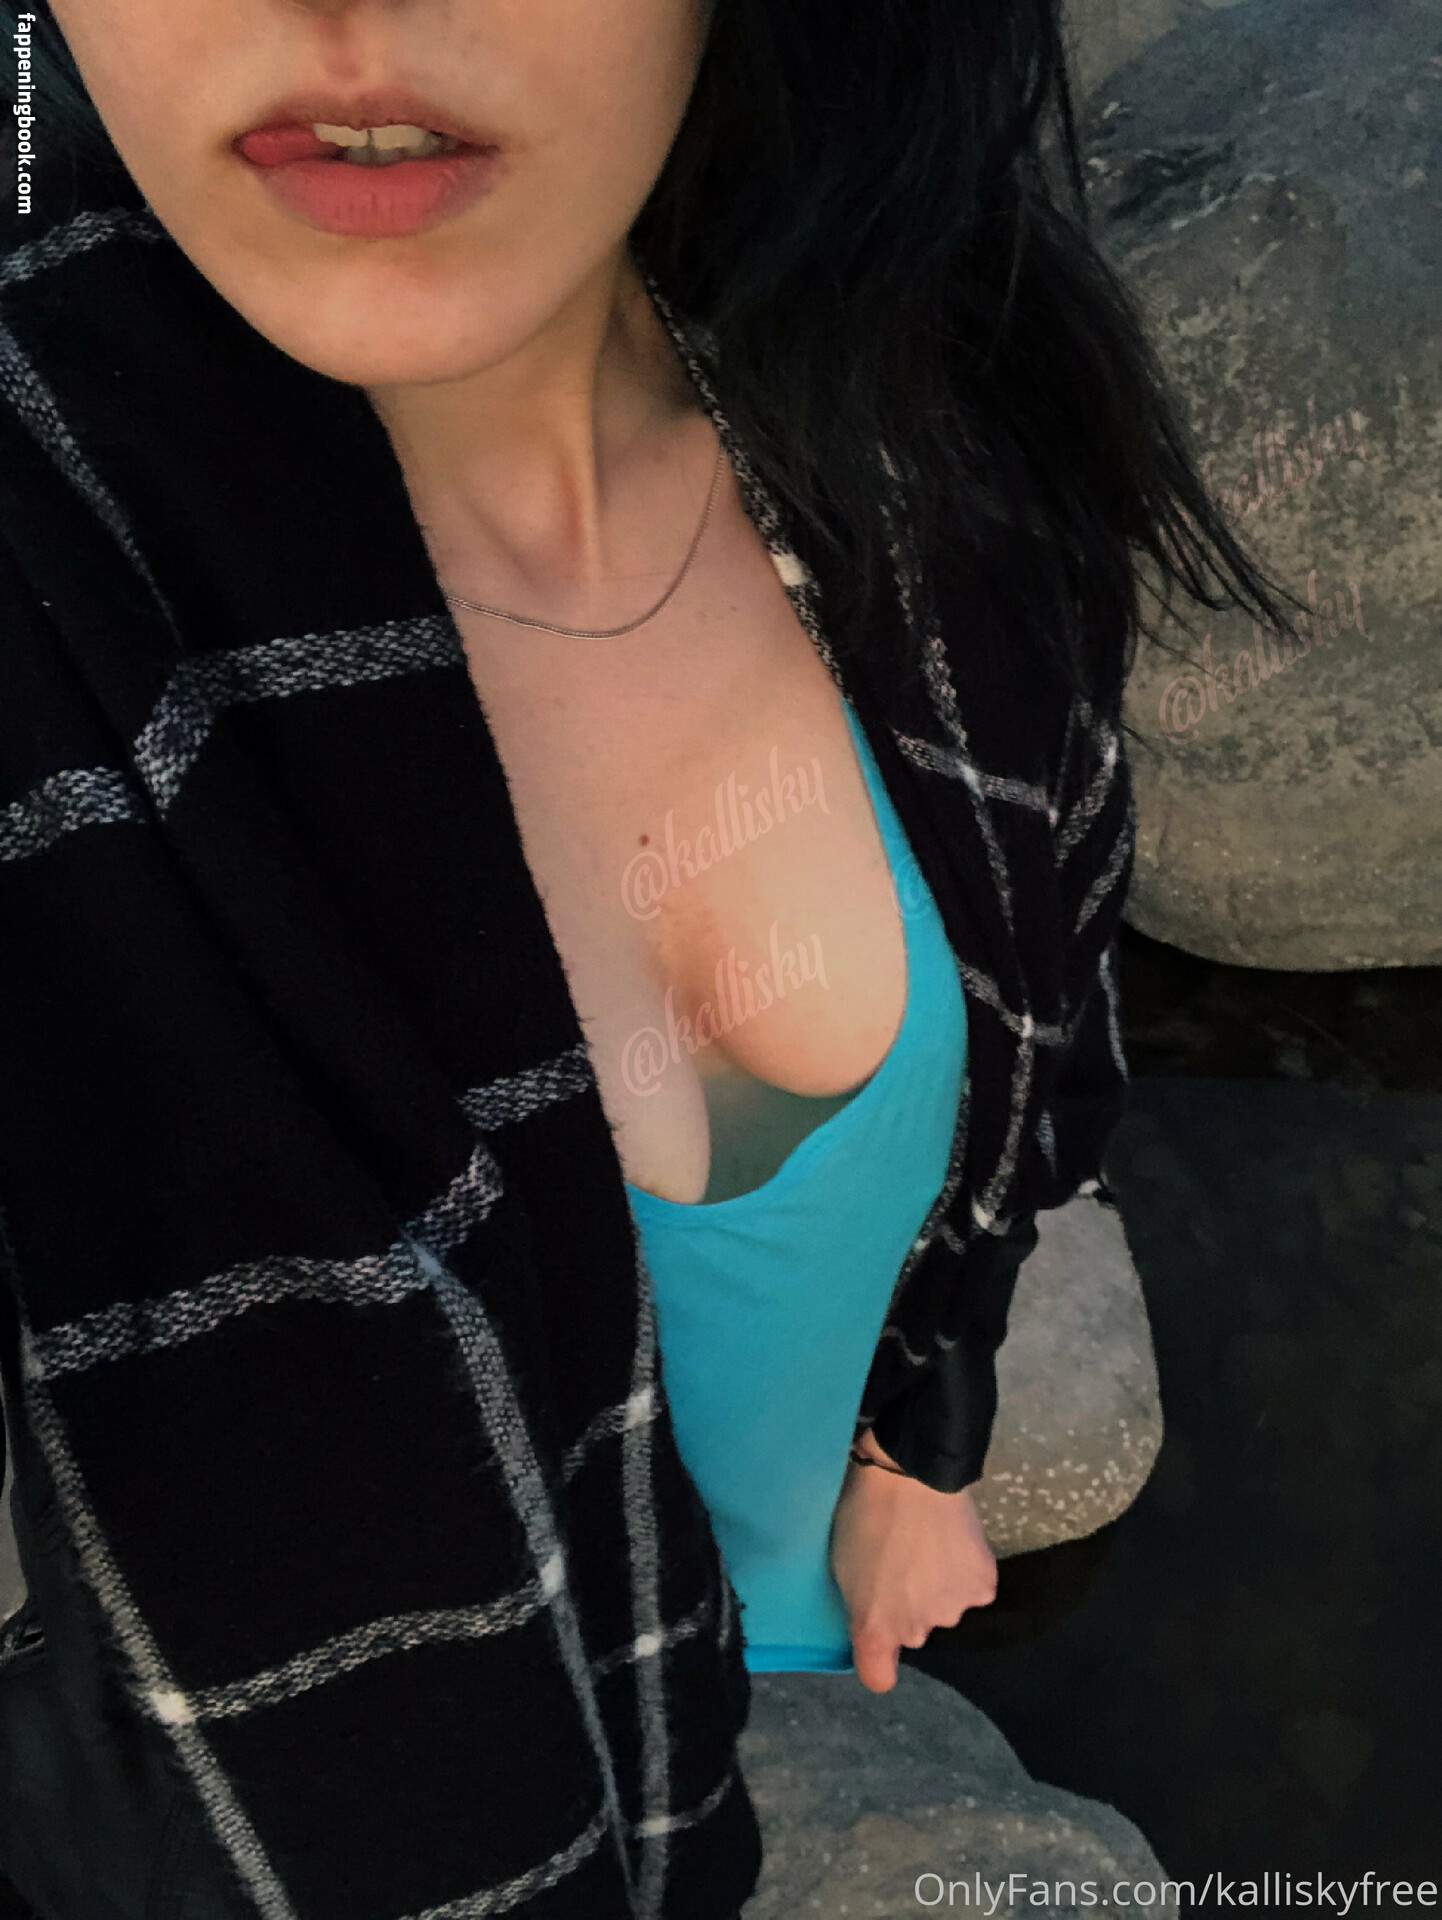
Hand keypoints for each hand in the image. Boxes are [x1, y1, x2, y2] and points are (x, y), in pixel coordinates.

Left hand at [828, 1430, 997, 1691]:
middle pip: (913, 1632)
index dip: (877, 1659)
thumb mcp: (842, 1565)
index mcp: (873, 1629)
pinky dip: (965, 1573)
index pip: (879, 1678)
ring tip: (929, 1544)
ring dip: (939, 1589)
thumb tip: (877, 1623)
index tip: (877, 1631)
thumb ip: (859, 1607)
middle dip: (908, 1606)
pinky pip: (972, 1590)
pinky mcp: (982, 1590)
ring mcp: (951, 1612)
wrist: (912, 1475)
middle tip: (901, 1561)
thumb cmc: (864, 1514)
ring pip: (945, 1609)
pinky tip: (955, 1543)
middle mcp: (915, 1634)